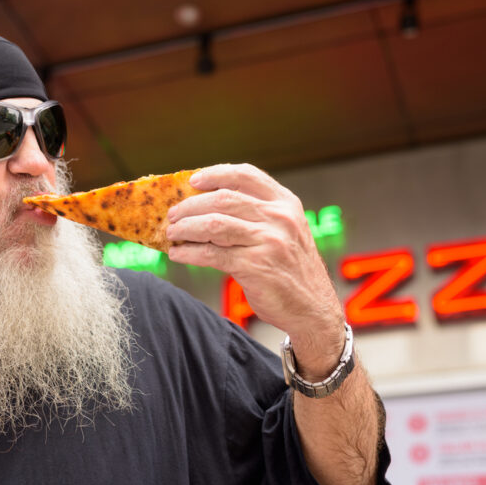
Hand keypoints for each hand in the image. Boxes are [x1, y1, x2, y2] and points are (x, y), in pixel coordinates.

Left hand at [166, 163, 345, 378]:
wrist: (313, 310)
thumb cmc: (291, 271)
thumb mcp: (284, 233)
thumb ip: (256, 215)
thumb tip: (205, 205)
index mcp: (286, 203)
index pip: (245, 175)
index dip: (215, 174)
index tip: (192, 181)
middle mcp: (279, 218)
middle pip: (223, 199)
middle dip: (191, 205)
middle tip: (173, 215)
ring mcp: (269, 241)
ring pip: (214, 224)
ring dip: (186, 228)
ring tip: (172, 234)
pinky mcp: (256, 266)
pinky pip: (212, 254)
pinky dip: (190, 253)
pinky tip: (178, 255)